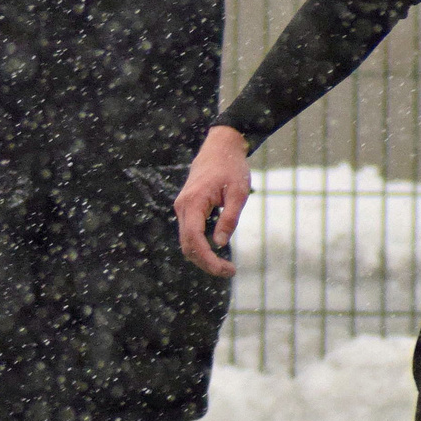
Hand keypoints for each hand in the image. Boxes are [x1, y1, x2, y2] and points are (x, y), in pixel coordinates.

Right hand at [174, 126, 252, 277]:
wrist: (219, 149)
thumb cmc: (231, 168)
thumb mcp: (239, 192)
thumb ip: (229, 218)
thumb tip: (219, 244)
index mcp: (194, 201)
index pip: (194, 238)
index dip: (207, 259)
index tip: (225, 269)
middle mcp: (182, 206)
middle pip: (187, 245)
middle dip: (206, 263)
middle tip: (230, 271)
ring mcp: (182, 208)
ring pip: (186, 241)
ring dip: (202, 257)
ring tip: (225, 265)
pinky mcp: (186, 209)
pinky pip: (189, 234)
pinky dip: (200, 247)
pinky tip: (216, 253)